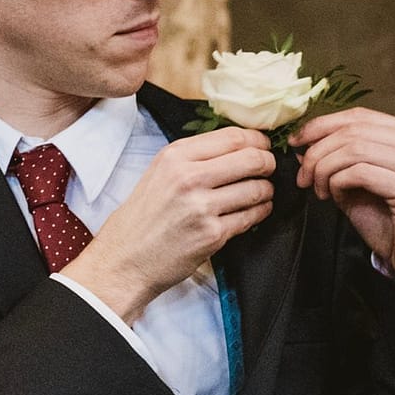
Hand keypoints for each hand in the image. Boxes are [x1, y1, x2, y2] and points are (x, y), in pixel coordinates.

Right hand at [67, 128, 274, 321]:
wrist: (125, 258)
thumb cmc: (143, 216)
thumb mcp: (159, 173)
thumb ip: (194, 157)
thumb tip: (239, 147)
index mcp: (175, 156)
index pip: (233, 137)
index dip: (257, 140)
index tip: (263, 146)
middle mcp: (188, 177)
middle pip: (252, 159)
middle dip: (268, 163)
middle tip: (268, 169)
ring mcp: (202, 207)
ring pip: (257, 189)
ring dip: (266, 191)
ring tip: (261, 193)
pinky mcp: (212, 234)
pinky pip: (251, 216)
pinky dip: (260, 212)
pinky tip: (254, 212)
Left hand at [291, 108, 394, 283]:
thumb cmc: (393, 225)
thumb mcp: (361, 185)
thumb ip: (339, 160)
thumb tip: (303, 142)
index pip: (361, 116)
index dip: (322, 125)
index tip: (296, 143)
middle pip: (354, 130)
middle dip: (317, 151)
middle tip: (303, 176)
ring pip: (354, 148)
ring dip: (324, 169)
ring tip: (317, 190)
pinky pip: (360, 172)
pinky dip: (337, 182)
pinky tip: (333, 198)